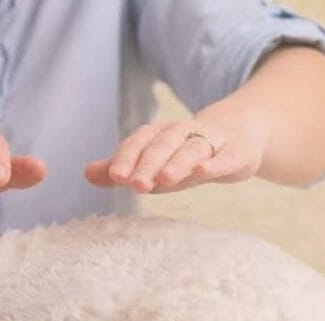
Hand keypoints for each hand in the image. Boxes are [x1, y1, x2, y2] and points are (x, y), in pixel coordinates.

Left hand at [84, 117, 267, 192]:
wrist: (238, 134)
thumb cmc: (184, 155)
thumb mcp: (152, 163)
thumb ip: (120, 169)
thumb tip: (86, 173)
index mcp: (159, 135)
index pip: (139, 142)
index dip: (127, 157)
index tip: (116, 176)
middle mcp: (183, 133)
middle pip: (163, 146)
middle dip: (148, 164)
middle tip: (135, 184)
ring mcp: (211, 141)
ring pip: (192, 149)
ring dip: (177, 163)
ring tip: (163, 179)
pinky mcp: (237, 152)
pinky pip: (225, 156)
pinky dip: (215, 163)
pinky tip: (203, 171)